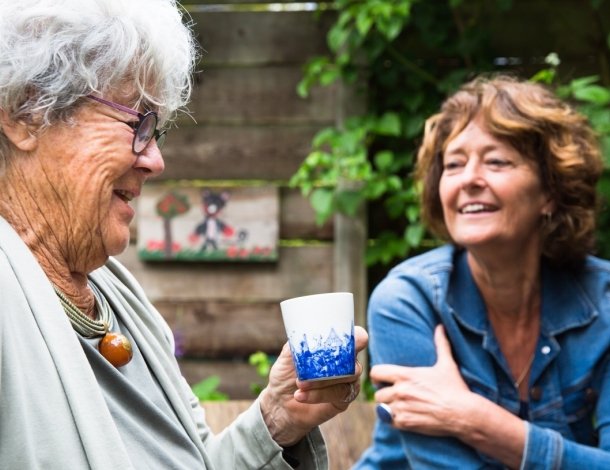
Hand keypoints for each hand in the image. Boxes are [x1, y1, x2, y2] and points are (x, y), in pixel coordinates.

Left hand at [259, 325, 367, 446]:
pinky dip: (318, 394)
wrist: (280, 402)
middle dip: (333, 361)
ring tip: (300, 383)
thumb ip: (297, 344)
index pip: (357, 337)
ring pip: (347, 377)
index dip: (358, 337)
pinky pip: (338, 394)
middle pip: (353, 359)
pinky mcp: (343, 400)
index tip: (353, 338)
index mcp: (337, 346)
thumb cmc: (286, 373)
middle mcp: (347, 363)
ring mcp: (348, 382)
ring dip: (322, 380)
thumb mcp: (287, 356)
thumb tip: (303, 335)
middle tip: (309, 366)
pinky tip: (300, 395)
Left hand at [371, 325, 471, 436]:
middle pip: (378, 393)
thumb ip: (441, 344)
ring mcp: (402, 408)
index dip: (378, 376)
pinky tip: (405, 416)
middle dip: (385, 394)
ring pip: (382, 408)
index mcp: (406, 375)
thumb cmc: (455, 388)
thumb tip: (441, 327)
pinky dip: (395, 420)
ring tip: (400, 406)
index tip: (384, 380)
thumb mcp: (447, 364)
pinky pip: (390, 421)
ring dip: (389, 408)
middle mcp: (400, 391)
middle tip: (395, 395)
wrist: (464, 414)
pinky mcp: (406, 423)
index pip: (376, 372)